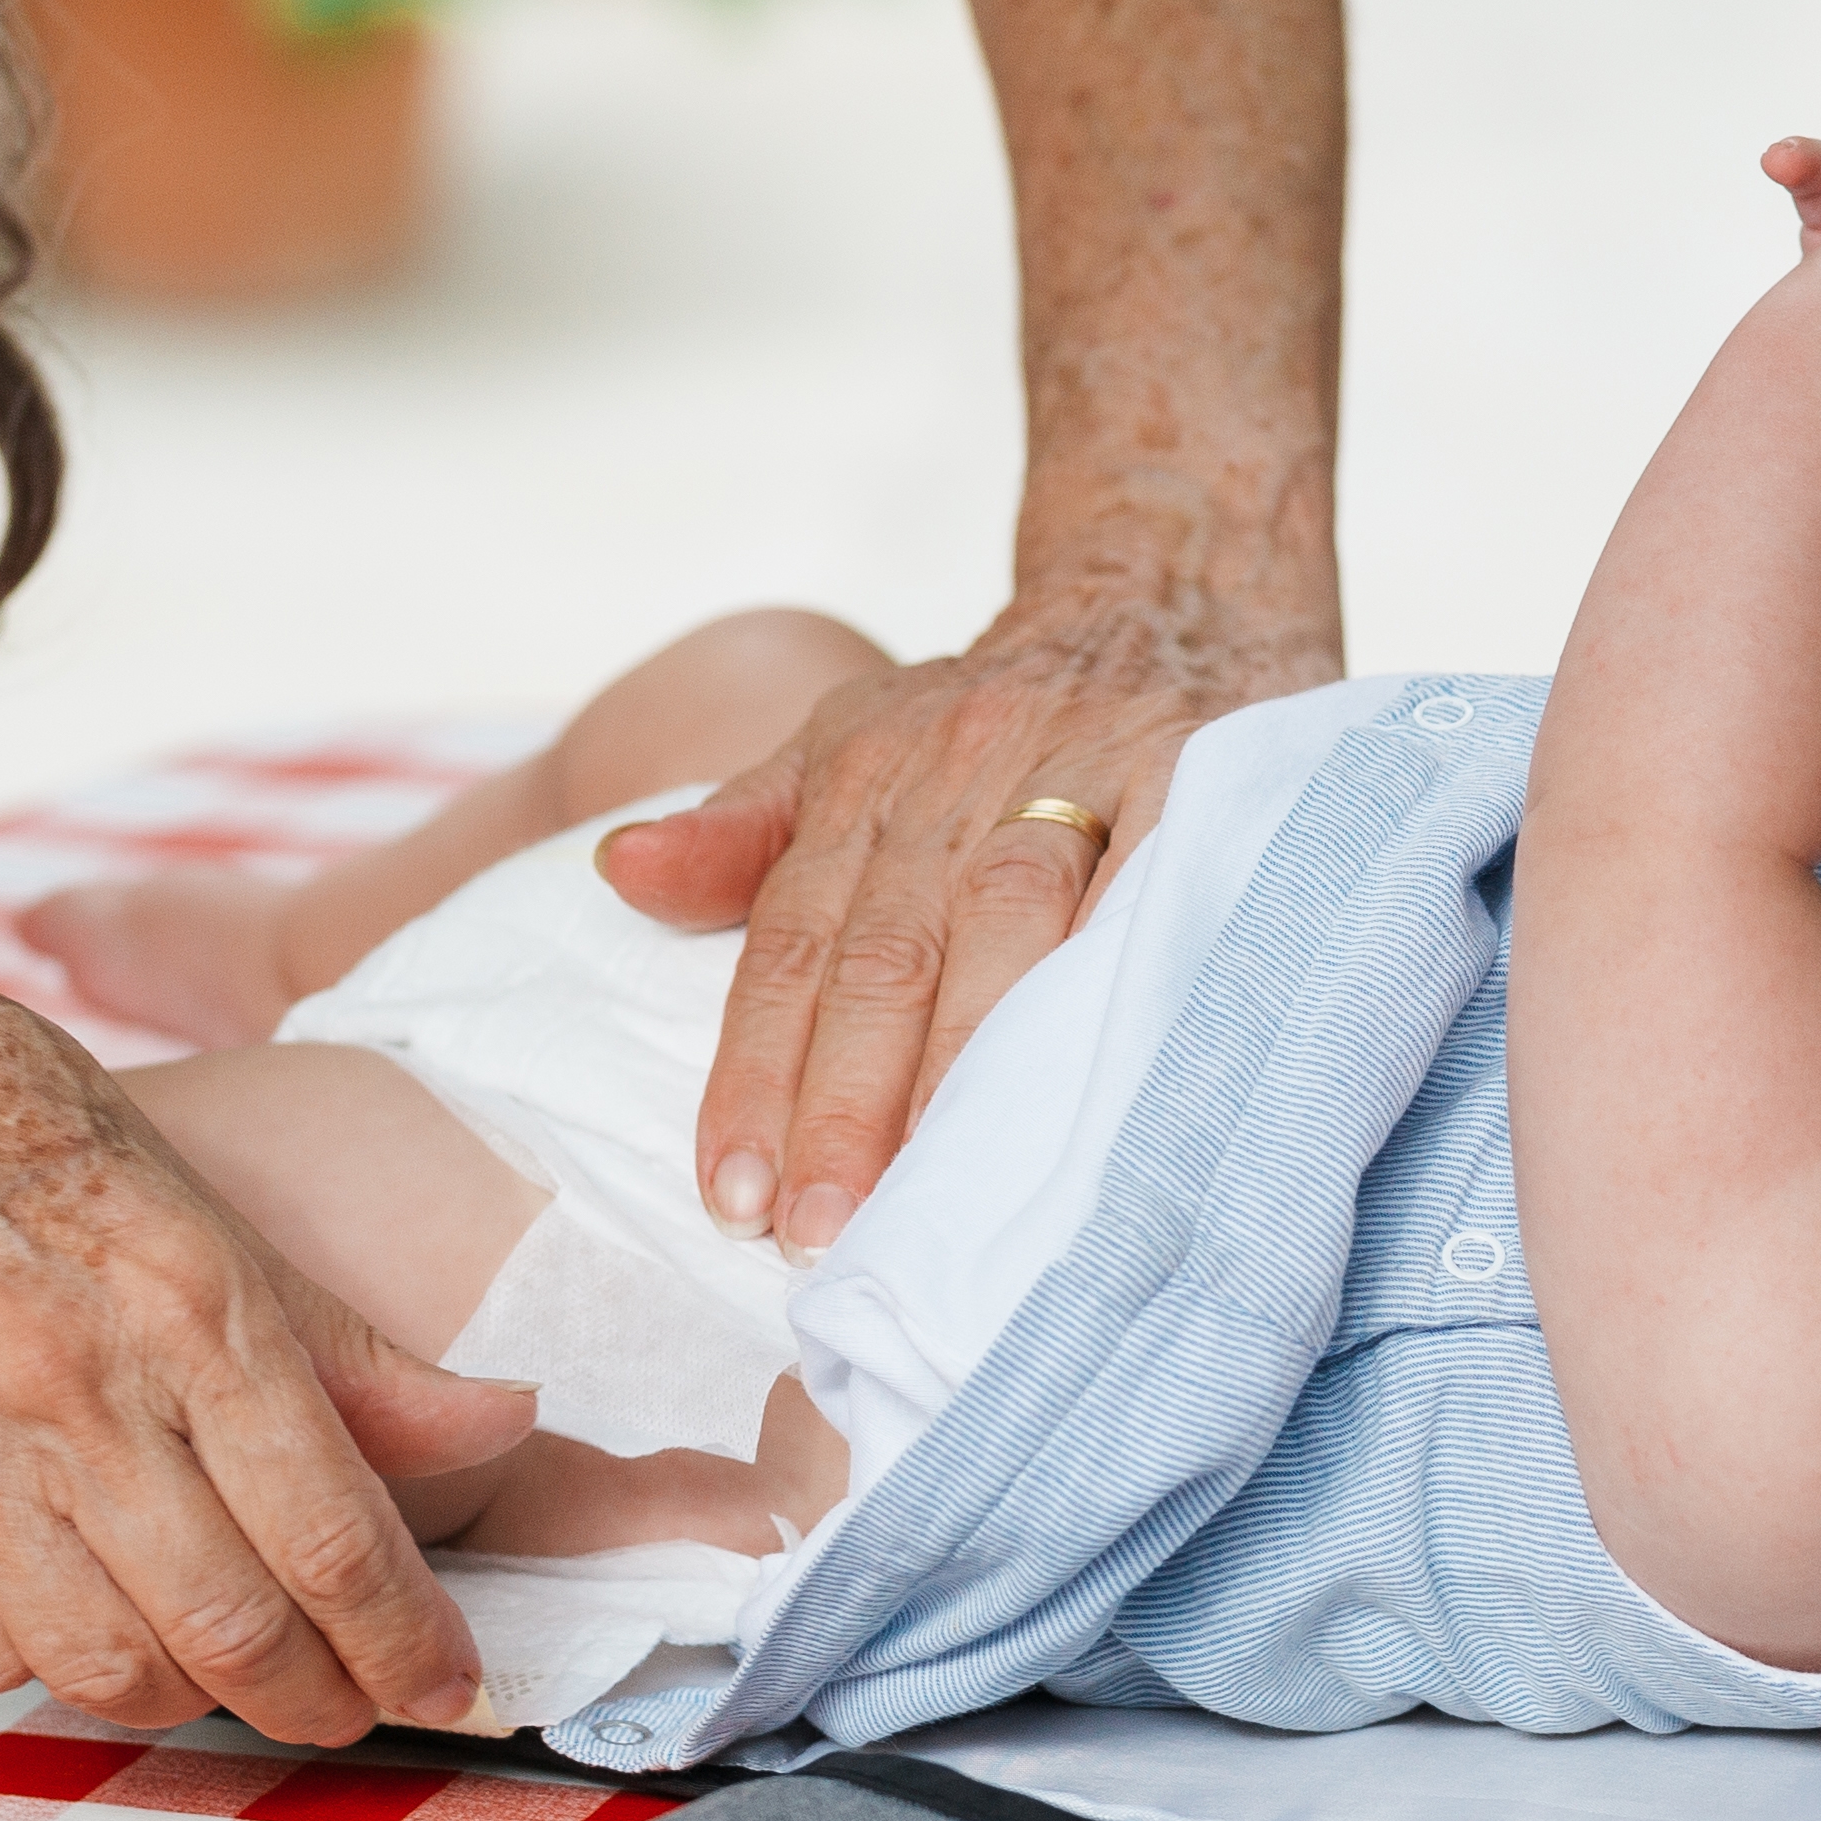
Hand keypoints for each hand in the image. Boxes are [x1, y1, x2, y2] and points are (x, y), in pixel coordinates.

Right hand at [0, 973, 528, 1745]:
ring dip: (192, 1701)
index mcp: (188, 1308)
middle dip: (323, 1699)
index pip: (332, 1535)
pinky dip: (46, 1667)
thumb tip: (505, 1424)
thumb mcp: (214, 1218)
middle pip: (231, 1630)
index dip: (407, 1642)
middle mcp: (71, 1390)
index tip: (449, 1686)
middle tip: (356, 1706)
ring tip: (231, 1672)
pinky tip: (87, 1619)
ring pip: (104, 1669)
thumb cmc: (30, 1138)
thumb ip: (356, 1355)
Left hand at [593, 586, 1322, 1251]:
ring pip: (1011, 933)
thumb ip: (744, 830)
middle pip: (891, 954)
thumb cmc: (999, 709)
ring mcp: (1088, 772)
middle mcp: (965, 773)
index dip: (758, 1071)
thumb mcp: (856, 738)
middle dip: (847, 1102)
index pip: (793, 943)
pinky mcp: (1201, 778)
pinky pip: (1154, 900)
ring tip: (934, 1206)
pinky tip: (1097, 1101)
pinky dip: (1121, 994)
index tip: (731, 1198)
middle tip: (819, 1237)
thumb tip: (618, 874)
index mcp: (868, 778)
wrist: (1176, 583)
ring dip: (966, 1073)